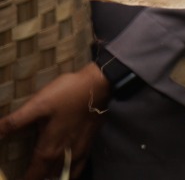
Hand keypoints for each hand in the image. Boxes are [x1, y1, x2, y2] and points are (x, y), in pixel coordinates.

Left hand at [0, 62, 108, 178]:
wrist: (99, 85)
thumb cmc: (67, 94)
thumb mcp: (38, 104)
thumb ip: (14, 122)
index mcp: (48, 150)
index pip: (32, 176)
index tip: (13, 179)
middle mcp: (63, 157)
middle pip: (47, 179)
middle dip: (36, 179)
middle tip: (27, 175)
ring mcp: (78, 153)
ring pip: (63, 177)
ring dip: (52, 178)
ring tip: (43, 176)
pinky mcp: (88, 146)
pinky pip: (77, 170)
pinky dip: (68, 176)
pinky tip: (64, 172)